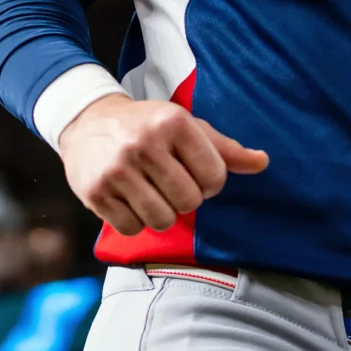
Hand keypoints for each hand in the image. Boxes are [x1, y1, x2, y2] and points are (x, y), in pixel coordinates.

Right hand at [57, 93, 267, 235]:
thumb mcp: (186, 127)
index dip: (210, 182)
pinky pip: (132, 228)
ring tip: (151, 193)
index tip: (194, 173)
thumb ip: (225, 149)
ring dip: (162, 214)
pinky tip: (129, 200)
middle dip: (185, 199)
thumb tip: (263, 162)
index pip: (214, 176)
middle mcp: (144, 143)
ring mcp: (117, 169)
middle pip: (189, 201)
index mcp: (173, 122)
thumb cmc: (147, 127)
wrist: (87, 122)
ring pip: (162, 220)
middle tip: (170, 184)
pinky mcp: (95, 191)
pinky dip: (136, 221)